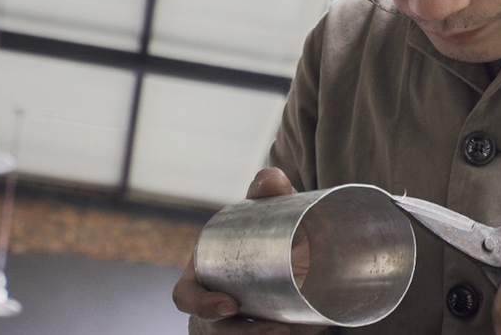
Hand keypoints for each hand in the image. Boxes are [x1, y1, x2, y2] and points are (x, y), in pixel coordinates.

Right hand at [172, 168, 322, 334]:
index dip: (201, 306)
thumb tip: (271, 181)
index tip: (230, 305)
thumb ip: (267, 188)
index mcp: (203, 273)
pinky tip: (314, 329)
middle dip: (246, 334)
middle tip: (278, 330)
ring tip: (296, 333)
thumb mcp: (262, 207)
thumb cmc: (263, 226)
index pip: (186, 297)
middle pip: (220, 330)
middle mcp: (217, 300)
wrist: (291, 240)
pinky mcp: (265, 324)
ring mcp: (240, 318)